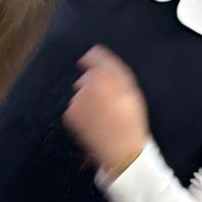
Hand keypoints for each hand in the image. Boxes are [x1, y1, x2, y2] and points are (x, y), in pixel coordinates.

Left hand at [63, 45, 149, 178]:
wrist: (121, 149)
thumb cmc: (131, 119)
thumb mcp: (130, 89)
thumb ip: (113, 68)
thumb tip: (92, 53)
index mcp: (106, 75)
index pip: (93, 57)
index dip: (93, 59)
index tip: (93, 64)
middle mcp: (88, 84)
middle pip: (87, 78)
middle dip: (94, 87)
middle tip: (109, 104)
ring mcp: (77, 99)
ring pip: (80, 95)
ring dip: (88, 102)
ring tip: (104, 116)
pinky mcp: (70, 114)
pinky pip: (74, 109)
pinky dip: (82, 114)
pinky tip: (95, 123)